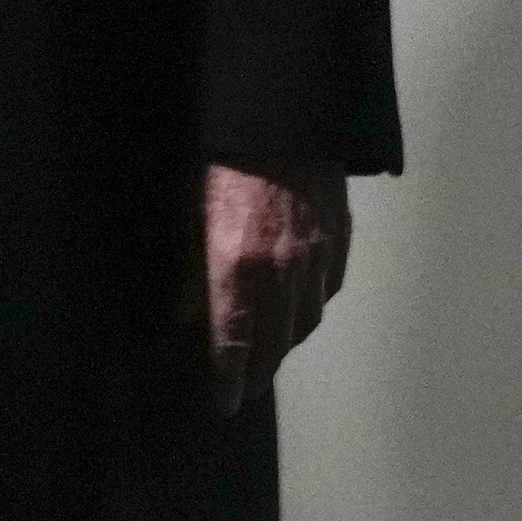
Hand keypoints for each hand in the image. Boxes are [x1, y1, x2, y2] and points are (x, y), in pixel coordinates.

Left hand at [204, 163, 352, 410]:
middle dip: (259, 372)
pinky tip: (300, 307)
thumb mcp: (188, 215)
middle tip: (247, 386)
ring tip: (271, 352)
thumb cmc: (226, 160)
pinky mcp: (338, 241)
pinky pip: (328, 290)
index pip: (233, 347)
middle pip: (274, 345)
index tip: (223, 403)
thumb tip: (182, 317)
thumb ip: (189, 274)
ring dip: (287, 343)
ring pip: (306, 322)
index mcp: (237, 270)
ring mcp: (316, 260)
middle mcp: (282, 275)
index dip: (228, 381)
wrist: (284, 117)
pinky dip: (312, 306)